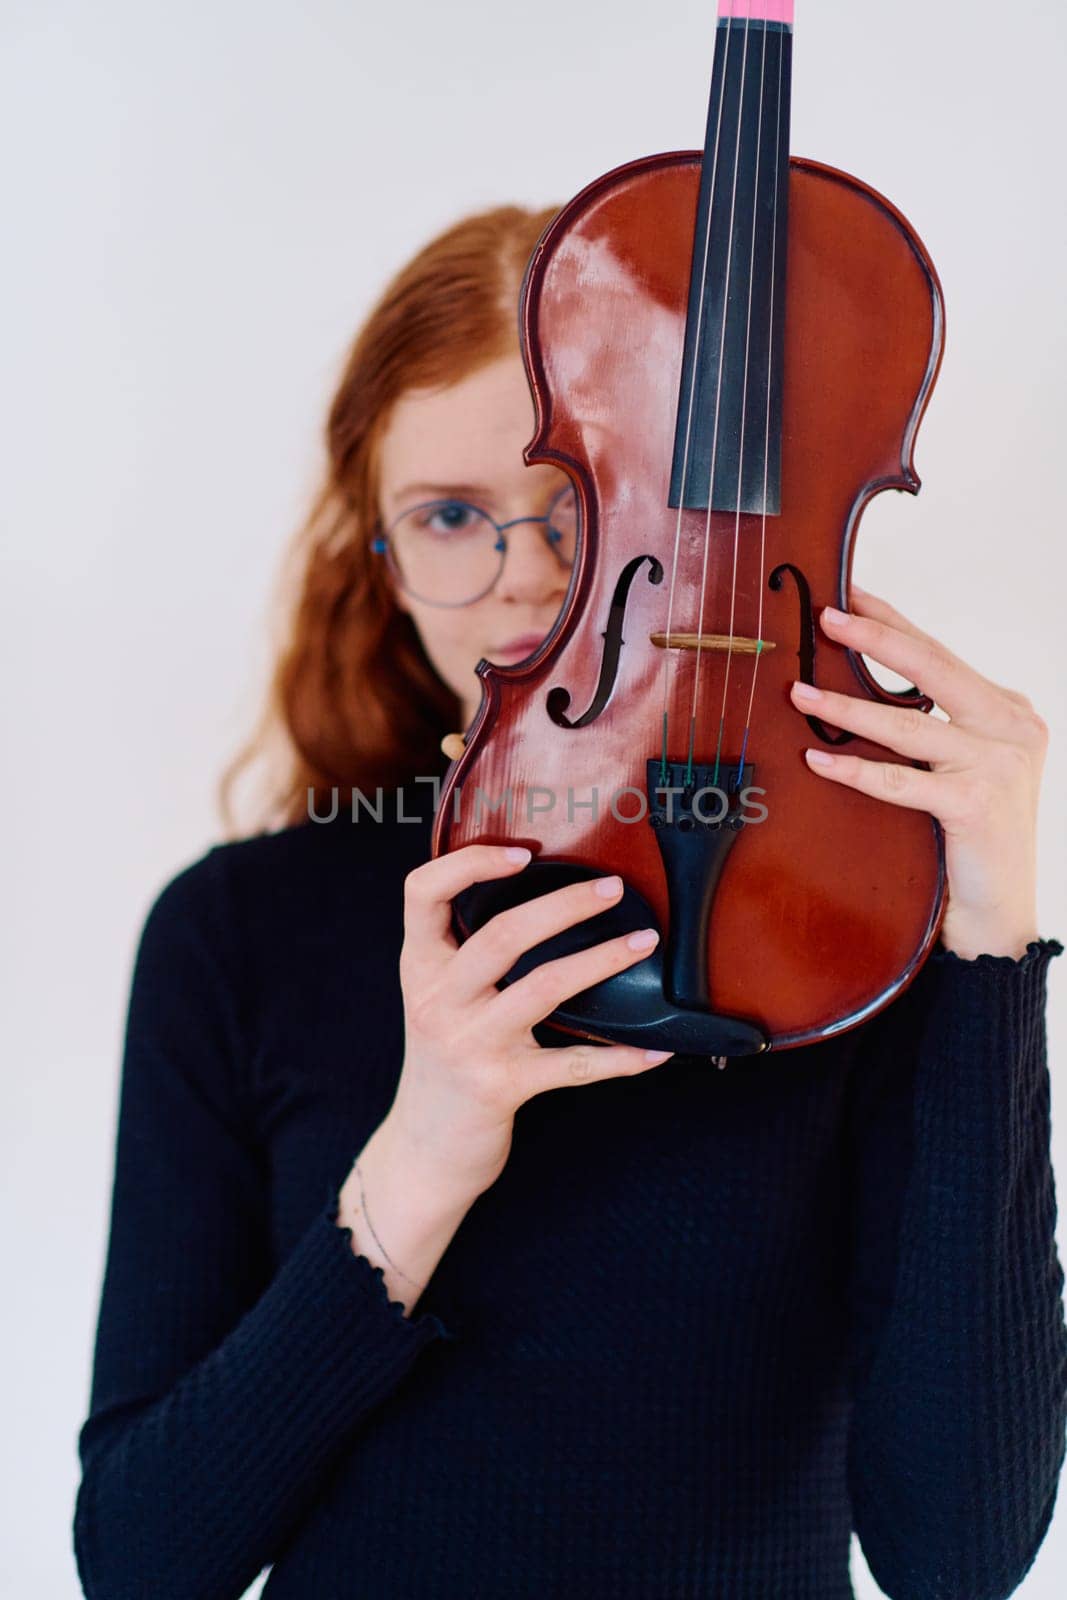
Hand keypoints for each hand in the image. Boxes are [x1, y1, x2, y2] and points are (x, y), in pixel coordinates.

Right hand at [386, 844, 671, 1197]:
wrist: (423, 1148)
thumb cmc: (445, 1058)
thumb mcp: (436, 997)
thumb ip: (463, 950)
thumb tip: (539, 893)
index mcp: (419, 966)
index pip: (422, 893)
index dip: (469, 863)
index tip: (523, 852)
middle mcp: (437, 1000)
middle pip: (501, 935)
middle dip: (564, 905)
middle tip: (612, 889)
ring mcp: (469, 1044)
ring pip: (542, 987)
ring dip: (600, 960)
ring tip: (644, 941)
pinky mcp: (501, 1087)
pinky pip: (574, 1065)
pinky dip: (620, 1058)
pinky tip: (656, 1050)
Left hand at [788, 585, 1047, 960]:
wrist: (1000, 911)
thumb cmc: (970, 838)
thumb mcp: (960, 767)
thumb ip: (932, 727)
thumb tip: (861, 690)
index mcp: (1007, 709)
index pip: (939, 653)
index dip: (892, 621)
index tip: (848, 592)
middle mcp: (1012, 726)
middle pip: (931, 667)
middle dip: (873, 637)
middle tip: (823, 616)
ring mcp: (998, 763)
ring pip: (908, 723)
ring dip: (846, 706)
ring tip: (798, 692)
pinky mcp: (976, 802)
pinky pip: (901, 780)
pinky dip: (855, 770)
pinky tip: (817, 760)